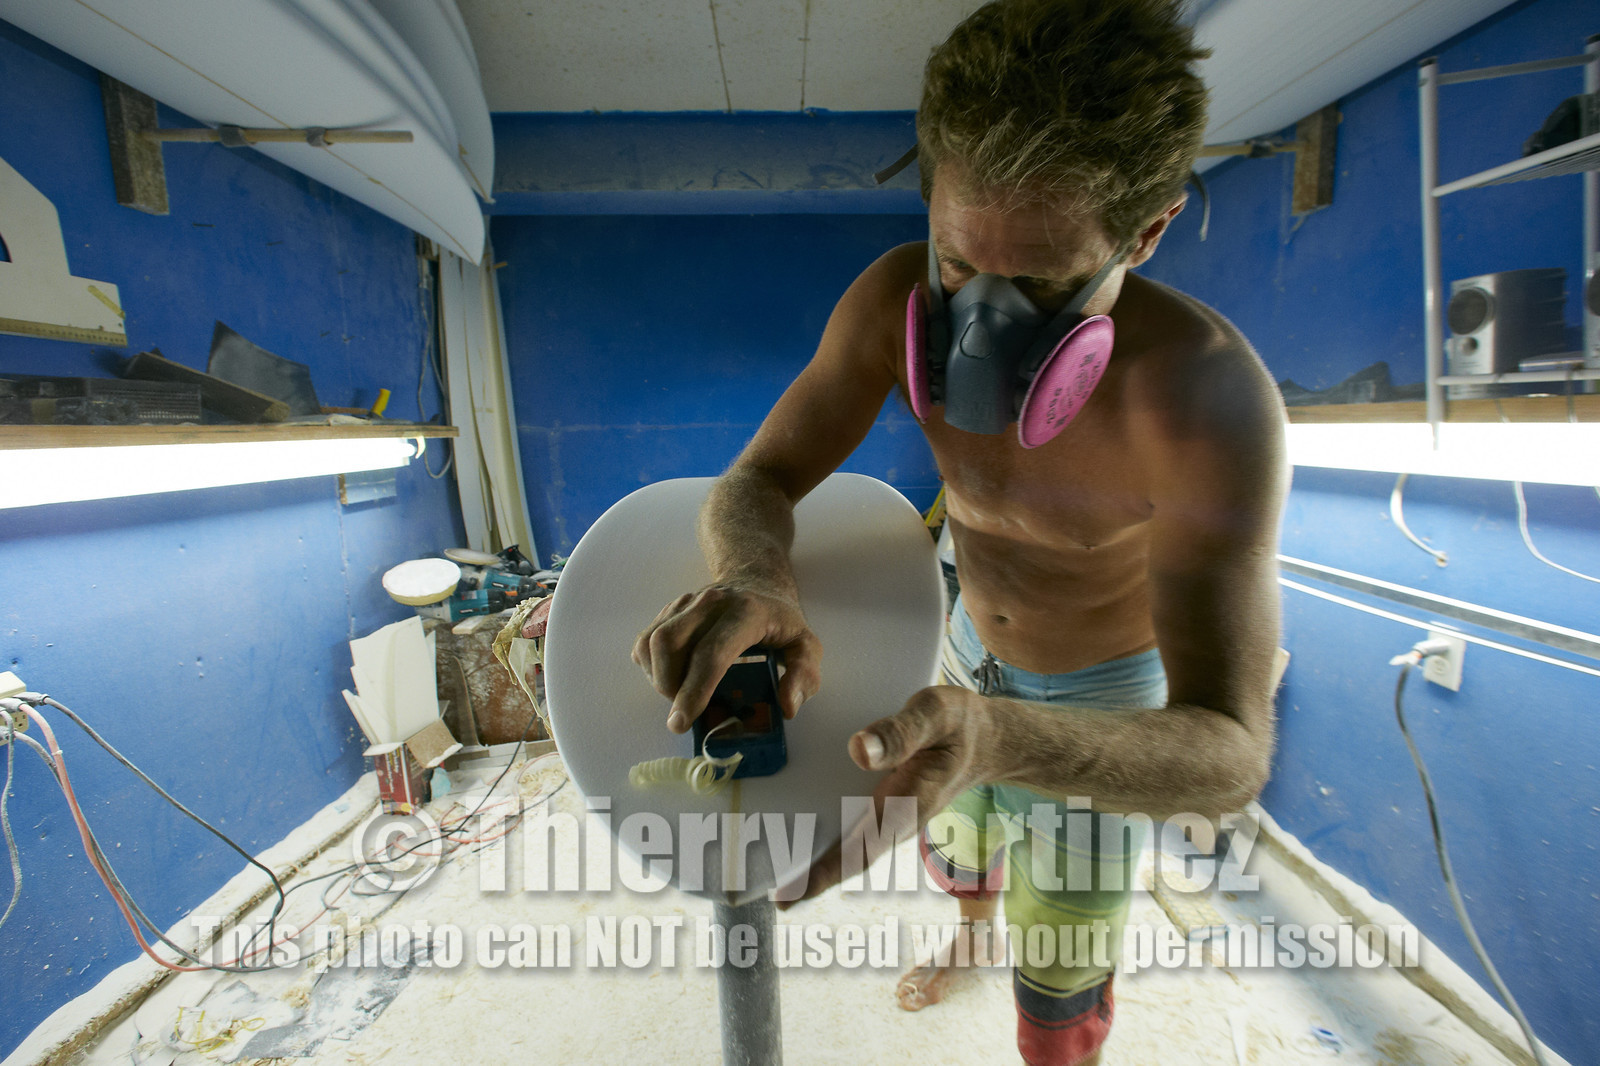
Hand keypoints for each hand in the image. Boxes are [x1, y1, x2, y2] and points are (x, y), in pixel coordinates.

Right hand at [632, 584, 821, 732]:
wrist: (756, 581)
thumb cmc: (780, 621)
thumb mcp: (805, 646)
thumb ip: (804, 676)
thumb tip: (787, 708)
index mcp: (747, 612)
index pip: (712, 653)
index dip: (694, 690)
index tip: (681, 722)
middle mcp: (711, 602)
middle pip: (669, 644)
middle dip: (669, 687)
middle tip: (684, 713)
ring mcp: (686, 603)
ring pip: (651, 642)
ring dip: (657, 678)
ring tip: (679, 695)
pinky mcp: (670, 610)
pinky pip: (645, 640)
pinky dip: (649, 666)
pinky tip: (671, 678)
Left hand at [778, 685, 997, 907]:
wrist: (988, 738)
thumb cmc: (959, 724)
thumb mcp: (935, 713)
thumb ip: (901, 731)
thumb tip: (858, 751)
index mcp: (907, 804)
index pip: (860, 849)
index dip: (821, 875)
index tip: (785, 897)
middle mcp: (895, 818)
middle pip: (846, 858)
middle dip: (806, 878)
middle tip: (760, 895)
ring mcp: (892, 815)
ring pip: (848, 845)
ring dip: (811, 858)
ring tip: (764, 865)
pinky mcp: (888, 804)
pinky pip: (852, 825)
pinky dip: (825, 833)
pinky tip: (796, 826)